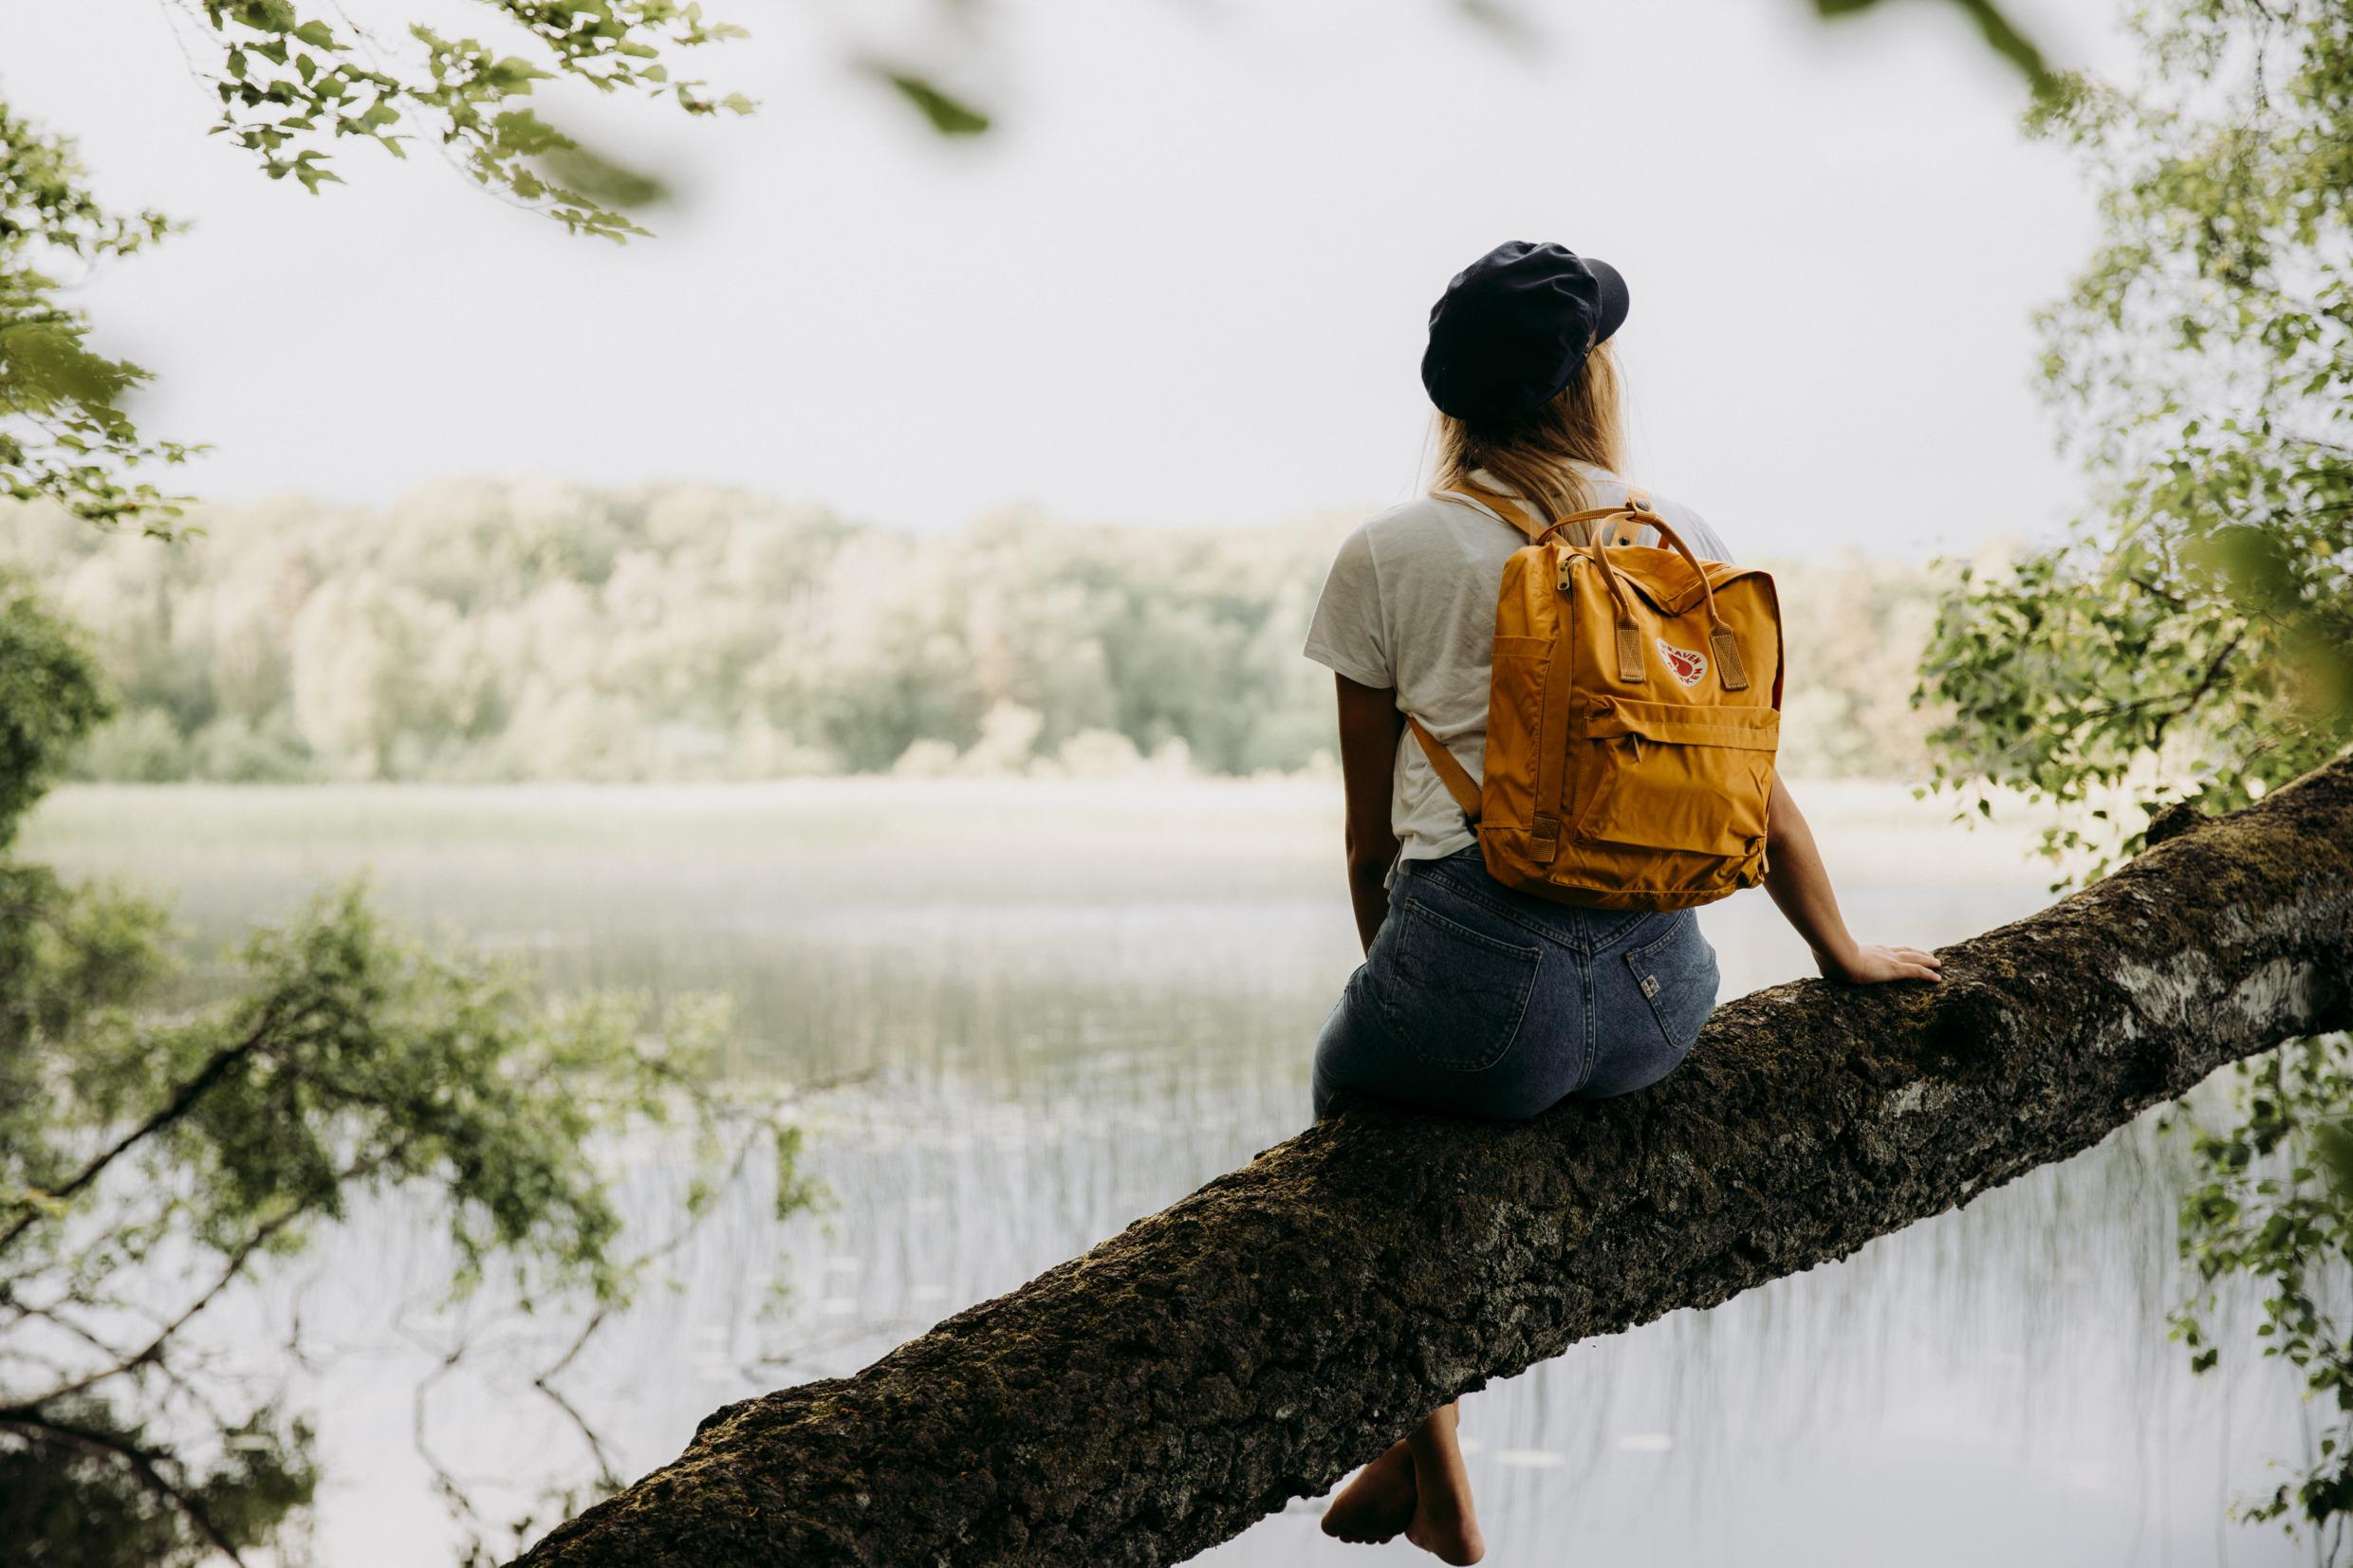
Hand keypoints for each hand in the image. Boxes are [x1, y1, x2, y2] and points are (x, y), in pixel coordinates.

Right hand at [1818, 942, 1942, 984]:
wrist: (1837, 956)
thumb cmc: (1830, 958)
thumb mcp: (1831, 960)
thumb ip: (1830, 963)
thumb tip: (1821, 964)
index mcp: (1870, 950)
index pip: (1889, 950)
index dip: (1899, 951)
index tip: (1905, 952)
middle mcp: (1883, 952)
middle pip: (1906, 951)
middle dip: (1918, 953)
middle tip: (1929, 955)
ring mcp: (1890, 960)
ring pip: (1916, 959)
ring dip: (1928, 961)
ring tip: (1938, 963)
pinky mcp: (1895, 970)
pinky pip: (1917, 972)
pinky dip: (1929, 974)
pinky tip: (1938, 978)